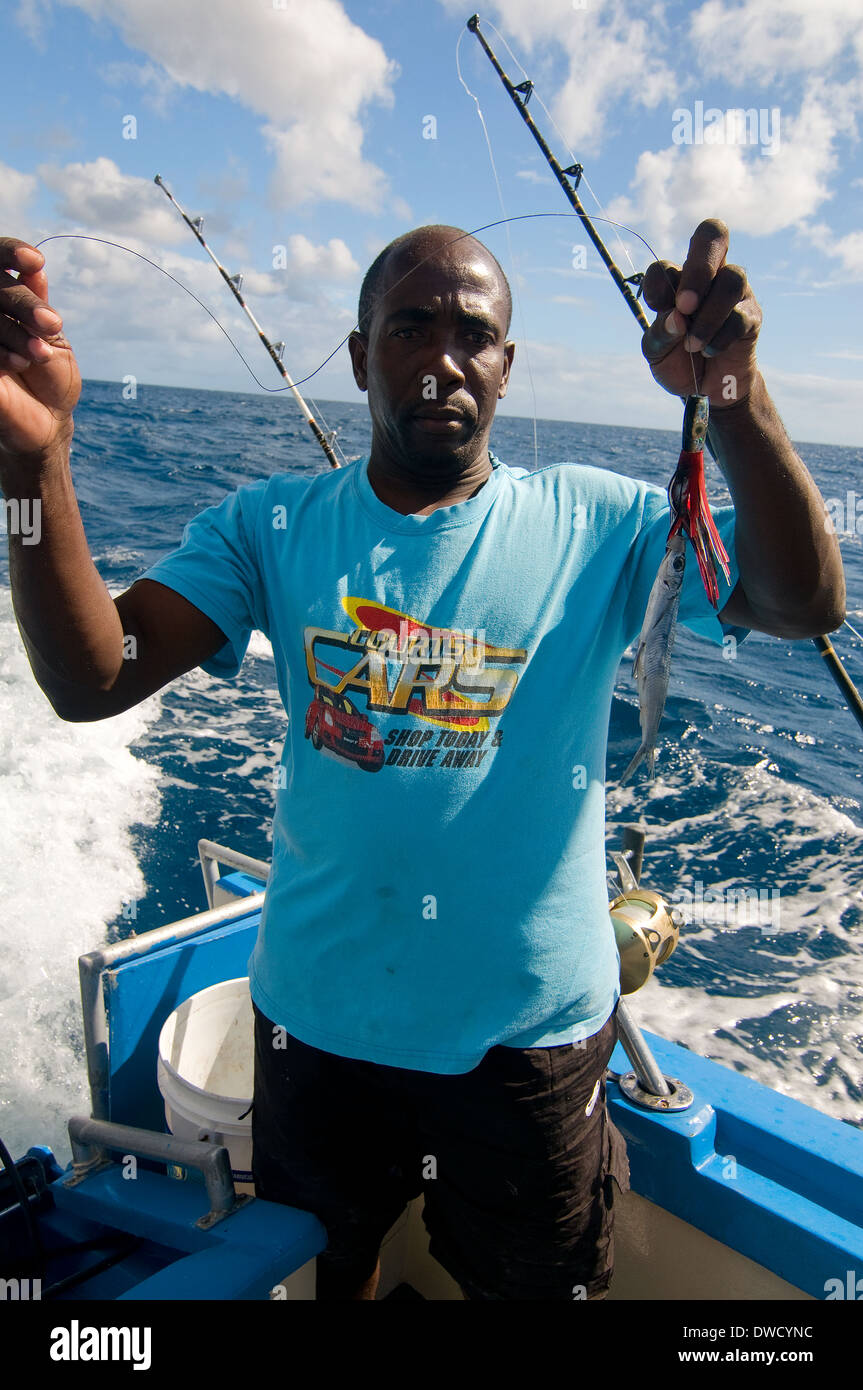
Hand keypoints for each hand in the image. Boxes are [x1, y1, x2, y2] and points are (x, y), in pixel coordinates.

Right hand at [0, 238, 80, 464]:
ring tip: (40, 356)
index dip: (9, 253)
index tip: (34, 261)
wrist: (46, 423)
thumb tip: (35, 269)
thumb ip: (38, 304)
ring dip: (15, 333)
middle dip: (24, 303)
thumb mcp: (51, 338)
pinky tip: (19, 363)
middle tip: (51, 324)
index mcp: (5, 301)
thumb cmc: (50, 377)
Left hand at [640, 219, 761, 409]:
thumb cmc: (679, 362)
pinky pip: (740, 316)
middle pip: (713, 234)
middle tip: (685, 306)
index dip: (658, 281)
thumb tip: (677, 318)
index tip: (657, 308)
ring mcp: (734, 292)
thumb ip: (659, 333)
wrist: (707, 388)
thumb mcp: (657, 352)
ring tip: (693, 344)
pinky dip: (720, 338)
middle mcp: (709, 275)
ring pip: (732, 278)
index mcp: (677, 280)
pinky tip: (711, 351)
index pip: (665, 263)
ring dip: (709, 316)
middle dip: (698, 269)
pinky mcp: (752, 315)